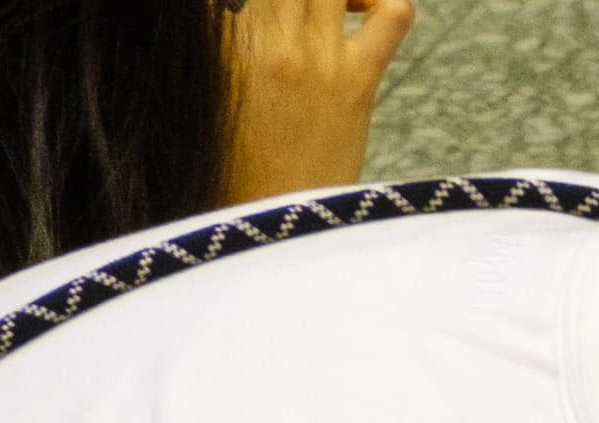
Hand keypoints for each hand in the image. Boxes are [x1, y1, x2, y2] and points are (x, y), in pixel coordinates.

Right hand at [219, 0, 414, 200]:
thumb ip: (223, 38)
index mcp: (220, 36)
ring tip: (318, 5)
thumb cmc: (226, 160)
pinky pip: (392, 14)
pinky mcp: (357, 79)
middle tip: (288, 11)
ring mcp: (316, 55)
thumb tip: (230, 12)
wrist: (268, 223)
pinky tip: (358, 10)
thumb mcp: (206, 84)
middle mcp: (266, 36)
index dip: (247, 0)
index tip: (247, 10)